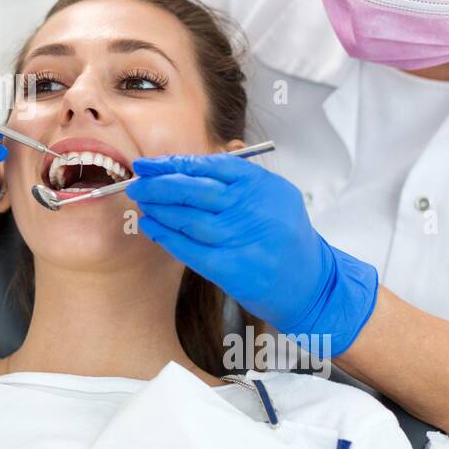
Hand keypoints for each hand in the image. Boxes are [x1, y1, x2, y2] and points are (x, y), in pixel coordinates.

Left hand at [126, 153, 377, 355]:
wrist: (311, 284)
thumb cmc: (284, 237)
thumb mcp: (273, 196)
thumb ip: (236, 180)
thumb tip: (183, 168)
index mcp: (264, 185)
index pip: (211, 166)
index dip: (175, 164)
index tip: (150, 165)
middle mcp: (254, 209)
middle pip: (195, 190)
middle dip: (160, 185)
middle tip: (137, 183)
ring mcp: (243, 239)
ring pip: (189, 218)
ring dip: (159, 209)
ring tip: (141, 202)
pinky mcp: (233, 268)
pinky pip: (190, 248)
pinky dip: (165, 236)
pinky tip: (150, 227)